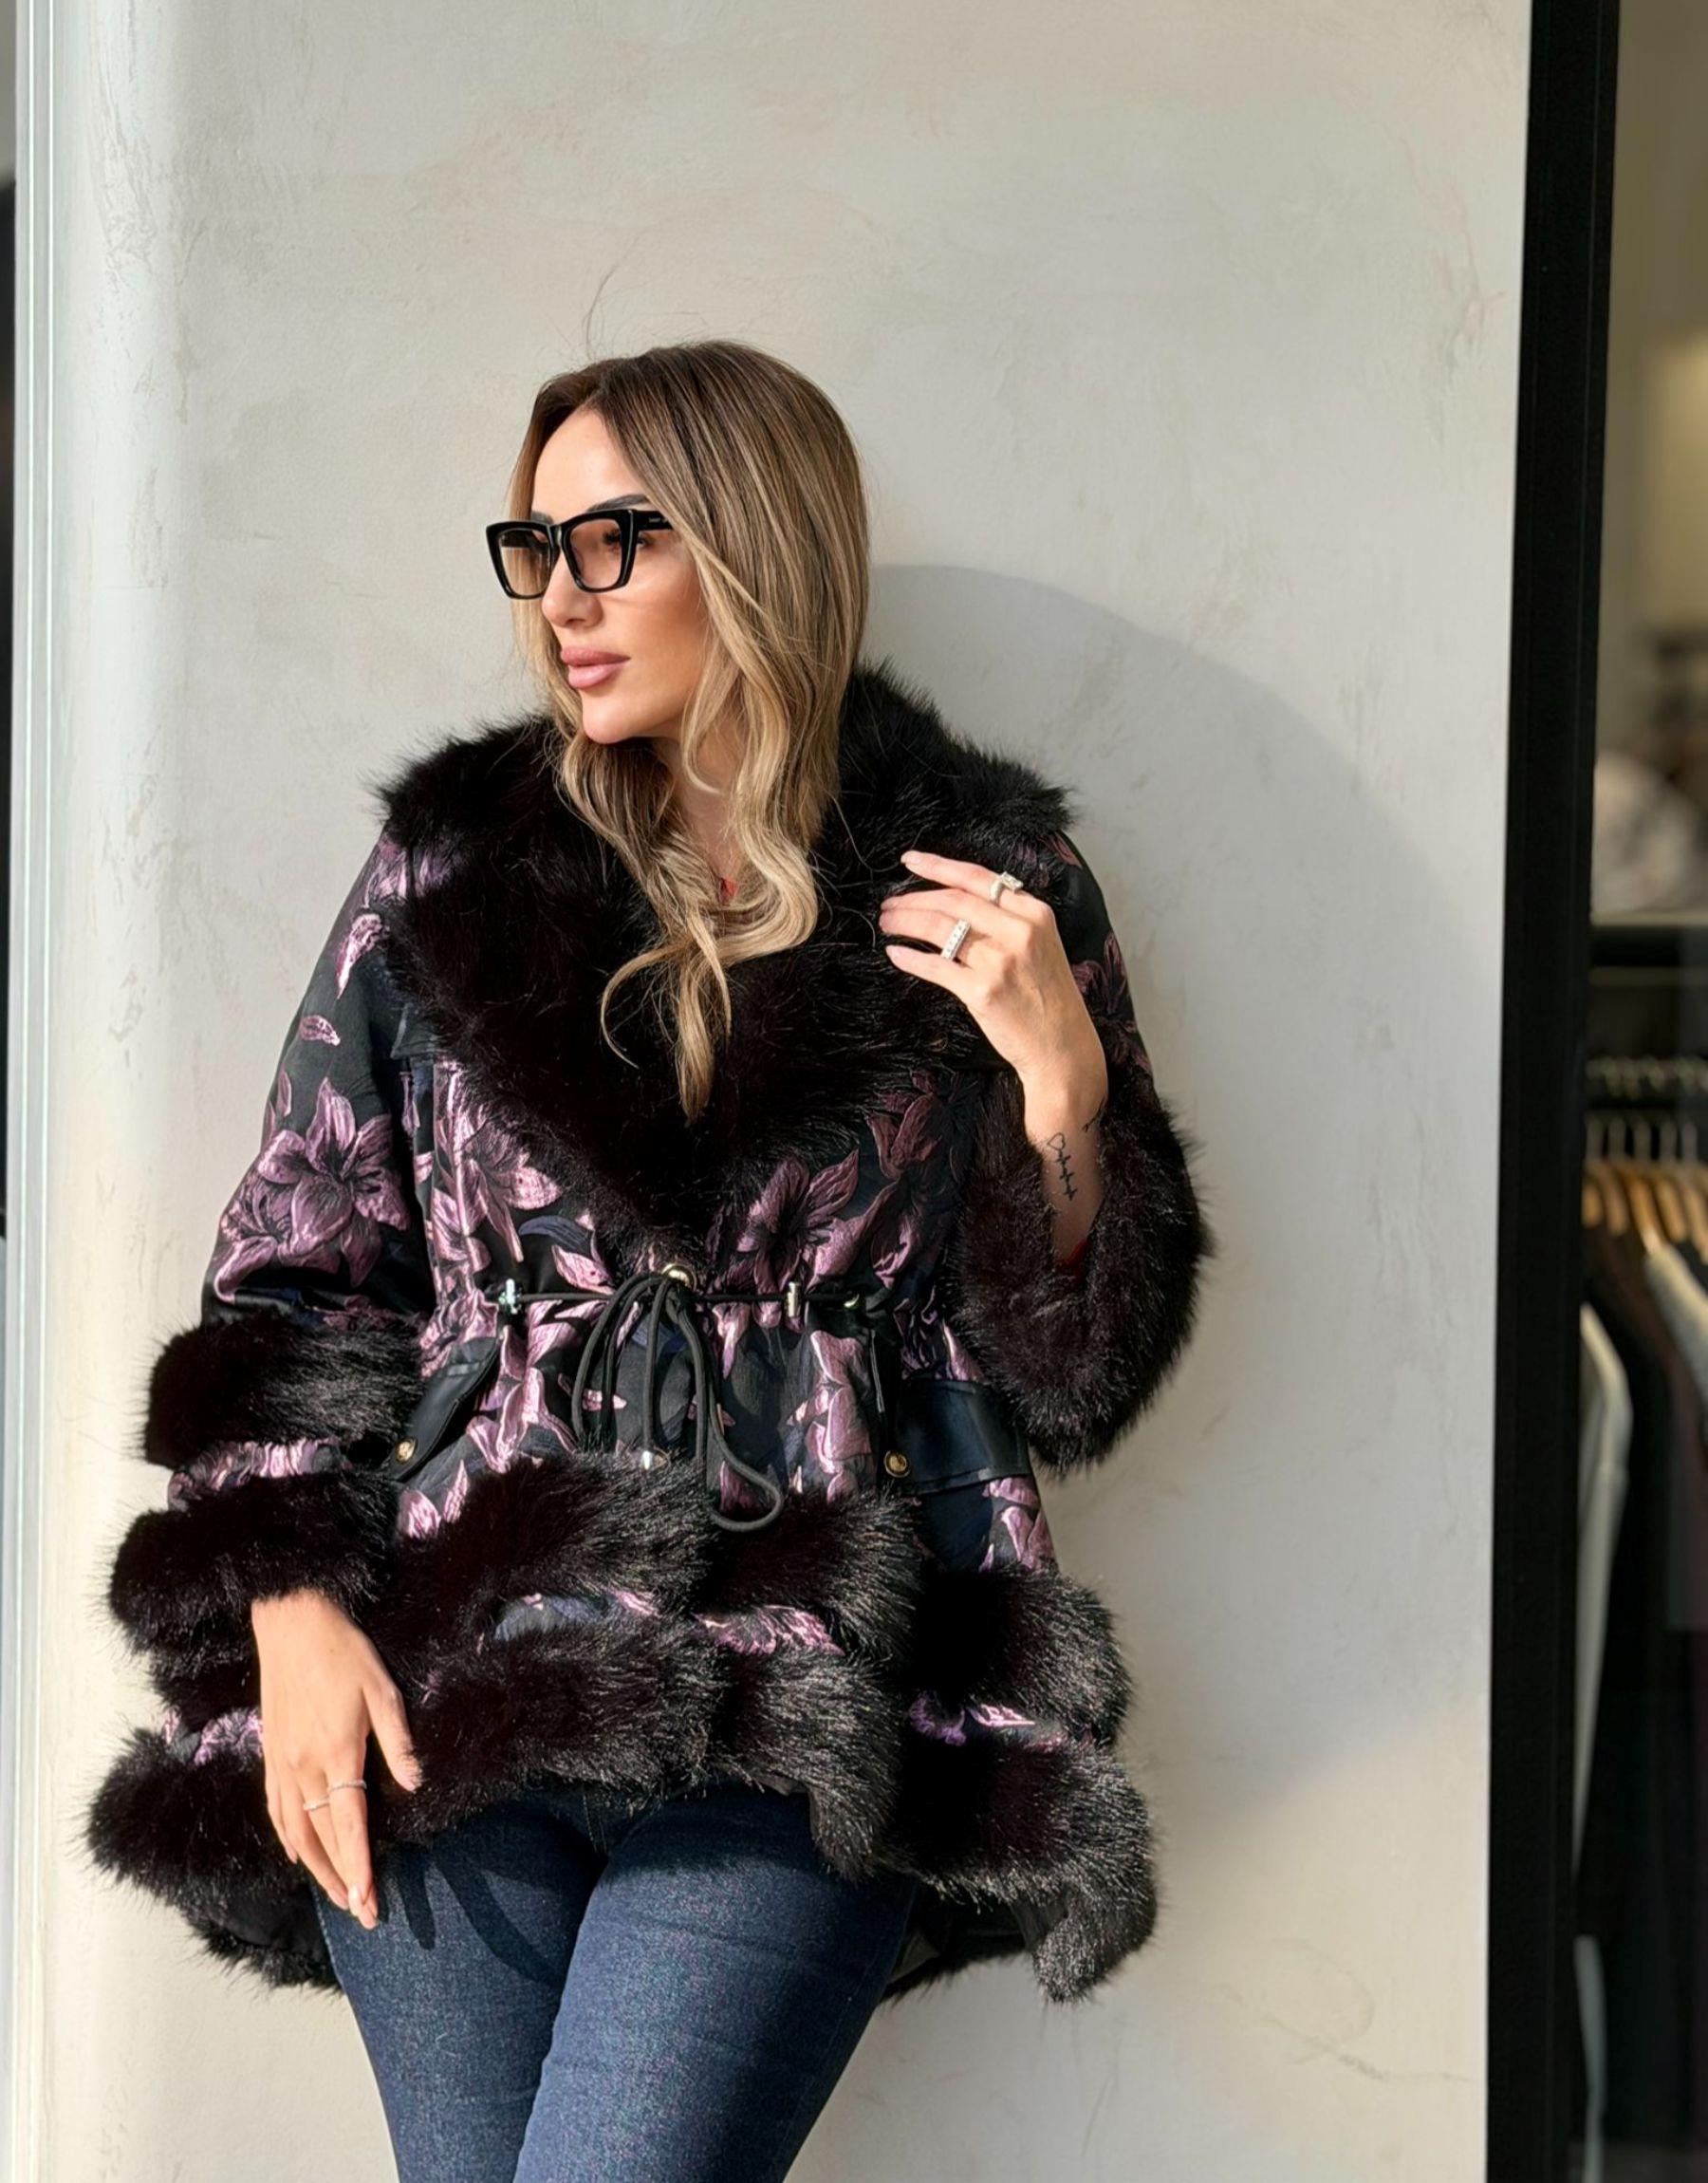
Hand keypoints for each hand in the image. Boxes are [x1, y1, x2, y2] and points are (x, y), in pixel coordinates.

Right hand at [251, 1588, 421, 1929]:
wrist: (291, 1622)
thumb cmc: (343, 1651)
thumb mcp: (382, 1689)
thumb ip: (398, 1741)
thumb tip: (415, 1784)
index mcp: (338, 1752)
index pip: (350, 1825)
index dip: (359, 1867)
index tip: (368, 1901)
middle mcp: (304, 1766)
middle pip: (323, 1839)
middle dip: (341, 1881)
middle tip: (360, 1914)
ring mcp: (283, 1763)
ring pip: (295, 1833)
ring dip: (316, 1869)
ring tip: (336, 1896)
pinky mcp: (271, 1754)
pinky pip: (277, 1810)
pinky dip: (288, 1840)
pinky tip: (299, 1855)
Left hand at [877, 847, 1107, 1099]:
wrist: (1062, 1045)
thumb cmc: (1047, 995)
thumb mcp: (1040, 943)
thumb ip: (1008, 918)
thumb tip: (957, 899)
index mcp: (1034, 913)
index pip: (977, 878)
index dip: (938, 865)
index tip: (909, 860)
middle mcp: (1019, 931)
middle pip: (952, 901)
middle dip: (913, 899)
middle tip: (889, 904)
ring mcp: (1000, 961)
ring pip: (939, 928)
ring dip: (906, 923)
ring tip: (888, 924)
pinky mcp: (983, 991)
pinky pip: (935, 966)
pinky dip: (910, 958)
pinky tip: (896, 954)